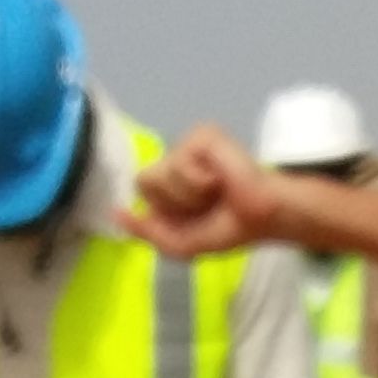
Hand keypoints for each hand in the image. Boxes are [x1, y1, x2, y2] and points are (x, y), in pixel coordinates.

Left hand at [115, 126, 278, 257]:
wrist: (260, 218)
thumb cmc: (227, 228)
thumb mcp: (180, 242)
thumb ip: (146, 231)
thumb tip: (117, 213)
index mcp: (166, 184)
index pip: (141, 189)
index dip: (164, 208)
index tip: (192, 216)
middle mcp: (173, 160)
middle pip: (144, 179)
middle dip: (174, 203)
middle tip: (204, 205)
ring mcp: (188, 144)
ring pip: (161, 172)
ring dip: (189, 194)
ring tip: (215, 193)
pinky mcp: (204, 135)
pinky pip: (182, 160)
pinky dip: (199, 180)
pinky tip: (219, 179)